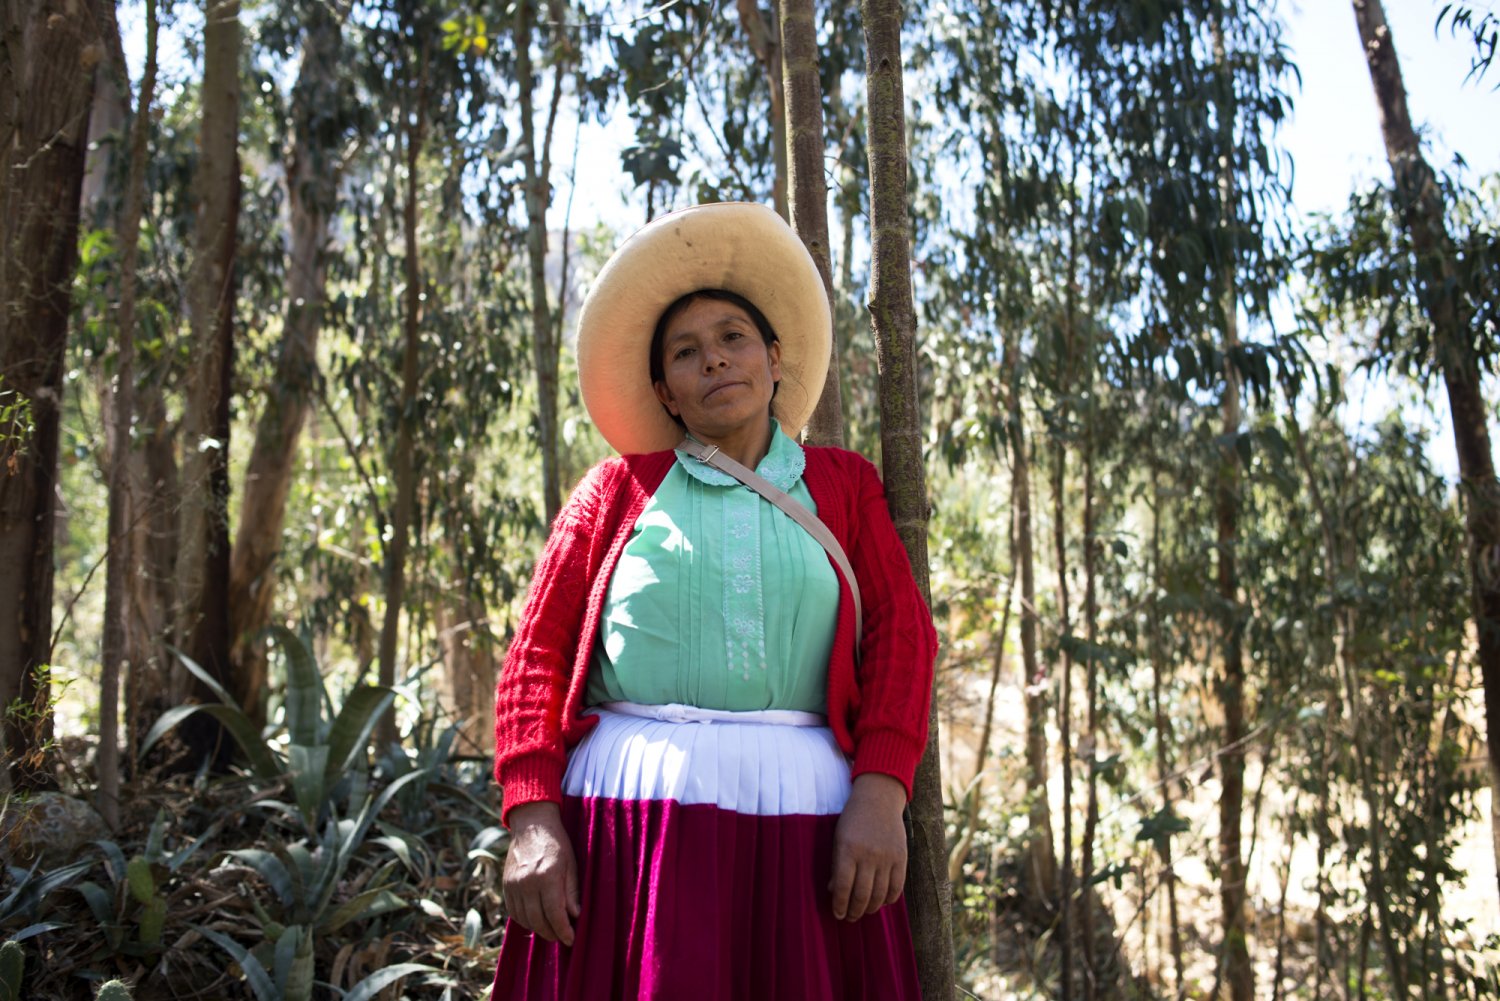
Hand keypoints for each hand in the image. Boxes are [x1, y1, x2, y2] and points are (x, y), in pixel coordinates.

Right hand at [503, 802, 580, 945]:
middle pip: (537, 920)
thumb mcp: (571, 864)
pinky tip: (534, 920)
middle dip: (551, 933)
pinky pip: (513, 911)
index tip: (571, 939)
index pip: (554, 914)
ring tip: (550, 930)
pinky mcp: (506, 884)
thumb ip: (572, 891)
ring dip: (537, 929)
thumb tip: (574, 916)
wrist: (531, 824)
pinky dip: (524, 920)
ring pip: (523, 918)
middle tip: (562, 937)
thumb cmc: (556, 842)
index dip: (563, 931)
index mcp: (546, 876)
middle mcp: (526, 883)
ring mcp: (513, 884)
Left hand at [829, 773, 907, 921]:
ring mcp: (887, 857)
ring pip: (880, 895)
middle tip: (849, 918)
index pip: (843, 887)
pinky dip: (889, 900)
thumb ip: (836, 866)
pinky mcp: (901, 858)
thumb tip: (833, 893)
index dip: (839, 905)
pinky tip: (881, 902)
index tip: (837, 914)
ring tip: (863, 912)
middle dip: (854, 912)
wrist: (878, 798)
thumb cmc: (853, 819)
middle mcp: (868, 855)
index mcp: (848, 849)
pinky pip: (897, 888)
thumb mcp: (838, 839)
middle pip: (862, 895)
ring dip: (870, 909)